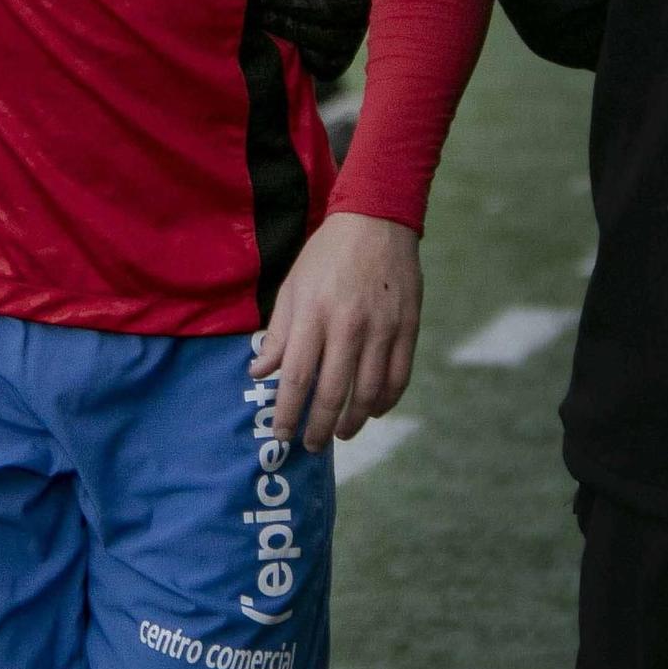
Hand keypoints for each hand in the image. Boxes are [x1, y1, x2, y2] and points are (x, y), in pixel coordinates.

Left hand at [249, 212, 421, 450]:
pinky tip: (374, 411)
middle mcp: (348, 326)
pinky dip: (386, 402)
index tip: (281, 434)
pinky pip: (398, 378)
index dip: (288, 411)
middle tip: (310, 445)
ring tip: (340, 433)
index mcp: (313, 314)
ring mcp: (382, 329)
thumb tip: (260, 372)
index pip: (298, 377)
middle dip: (318, 426)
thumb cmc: (325, 256)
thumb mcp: (292, 287)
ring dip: (353, 421)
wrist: (376, 222)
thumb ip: (278, 334)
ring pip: (369, 392)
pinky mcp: (407, 329)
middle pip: (332, 392)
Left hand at [261, 0, 375, 81]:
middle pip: (329, 9)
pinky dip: (304, 57)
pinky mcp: (343, 55)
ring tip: (260, 17)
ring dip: (290, 28)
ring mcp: (356, 30)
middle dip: (288, 3)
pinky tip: (277, 43)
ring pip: (329, 38)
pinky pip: (329, 65)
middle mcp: (364, 0)